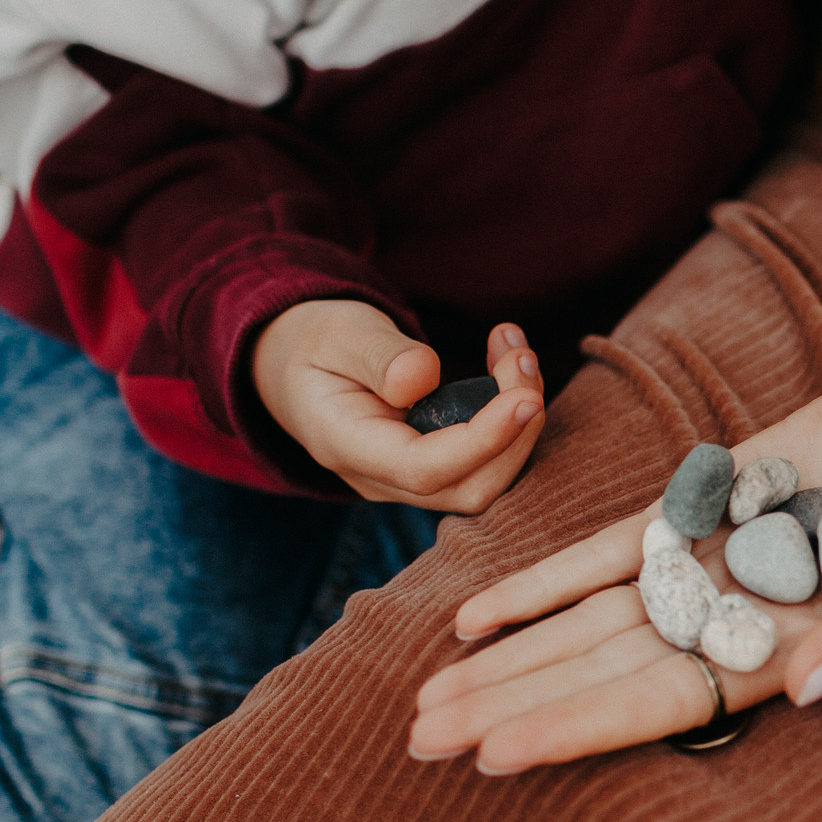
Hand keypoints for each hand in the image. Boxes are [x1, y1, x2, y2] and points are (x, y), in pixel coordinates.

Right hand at [251, 300, 544, 511]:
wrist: (296, 366)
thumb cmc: (317, 344)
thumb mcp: (339, 333)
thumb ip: (379, 355)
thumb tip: (423, 376)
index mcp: (345, 447)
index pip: (424, 469)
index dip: (482, 441)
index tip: (525, 398)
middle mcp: (381, 479)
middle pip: (469, 488)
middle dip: (514, 429)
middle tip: (521, 356)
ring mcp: (409, 482)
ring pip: (487, 478)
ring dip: (520, 419)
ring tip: (515, 351)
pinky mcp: (436, 469)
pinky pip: (488, 461)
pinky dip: (512, 416)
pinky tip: (507, 363)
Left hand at [407, 364, 821, 772]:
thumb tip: (811, 686)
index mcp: (788, 651)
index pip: (666, 702)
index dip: (579, 727)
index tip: (496, 754)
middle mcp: (732, 623)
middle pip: (601, 674)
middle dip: (512, 706)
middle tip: (416, 742)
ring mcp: (705, 570)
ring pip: (586, 625)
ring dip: (508, 661)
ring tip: (423, 701)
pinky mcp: (692, 514)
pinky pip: (600, 555)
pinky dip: (538, 584)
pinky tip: (470, 617)